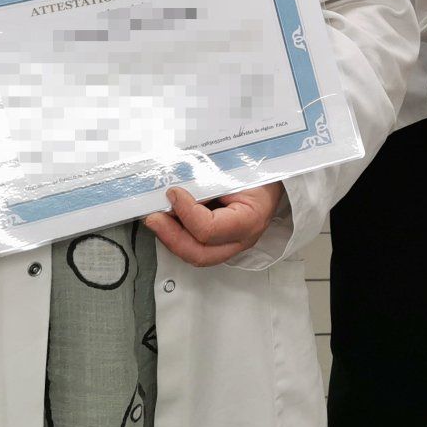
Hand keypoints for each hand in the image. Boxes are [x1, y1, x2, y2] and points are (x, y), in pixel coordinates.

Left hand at [144, 183, 283, 266]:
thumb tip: (172, 192)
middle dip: (170, 236)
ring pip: (195, 255)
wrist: (274, 180)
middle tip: (152, 217)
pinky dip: (178, 236)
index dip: (186, 212)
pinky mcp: (222, 244)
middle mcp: (241, 240)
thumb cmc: (257, 171)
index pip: (209, 229)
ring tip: (157, 218)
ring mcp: (232, 246)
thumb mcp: (234, 171)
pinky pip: (196, 247)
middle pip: (199, 253)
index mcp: (250, 220)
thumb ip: (205, 182)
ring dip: (171, 238)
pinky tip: (168, 221)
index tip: (173, 192)